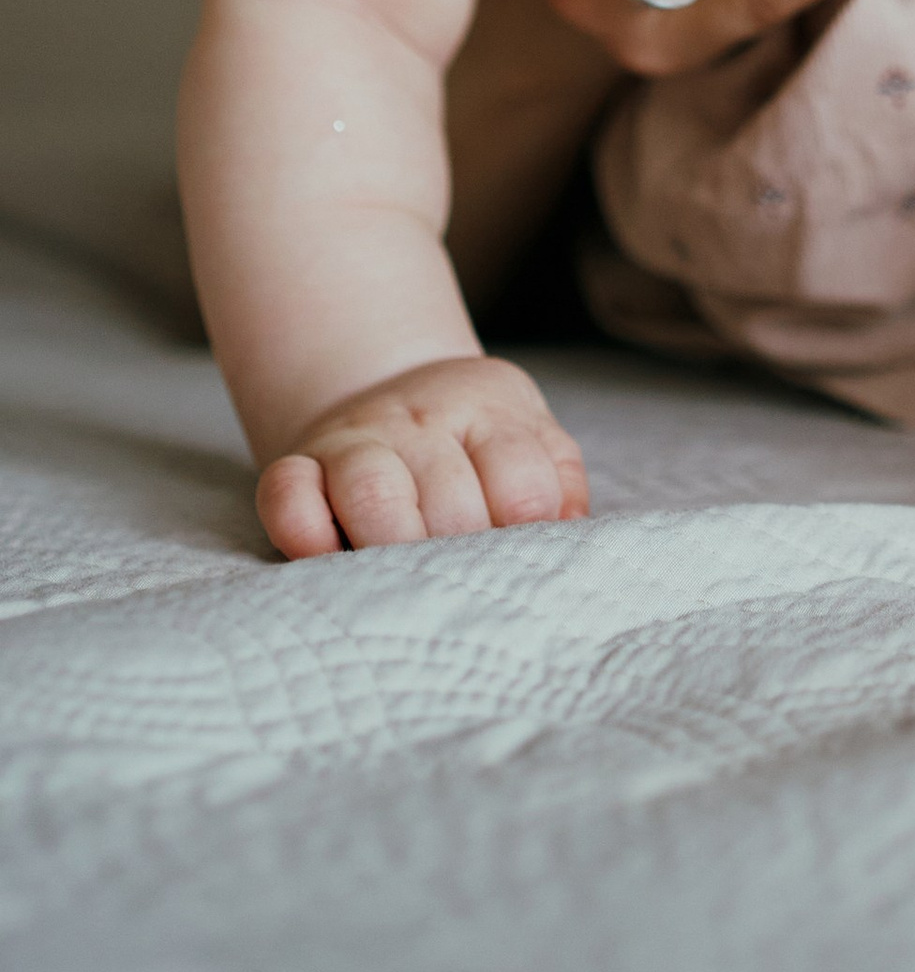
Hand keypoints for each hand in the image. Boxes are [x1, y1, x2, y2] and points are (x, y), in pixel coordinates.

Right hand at [256, 354, 588, 557]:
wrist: (388, 381)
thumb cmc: (475, 435)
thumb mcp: (532, 437)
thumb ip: (561, 485)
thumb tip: (569, 538)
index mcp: (491, 413)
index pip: (522, 486)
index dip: (526, 537)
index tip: (521, 564)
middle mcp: (421, 421)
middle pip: (451, 500)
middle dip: (462, 556)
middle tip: (466, 589)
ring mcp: (355, 440)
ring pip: (373, 492)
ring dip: (395, 548)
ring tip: (410, 587)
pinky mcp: (297, 463)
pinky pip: (288, 494)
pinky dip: (304, 529)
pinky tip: (329, 556)